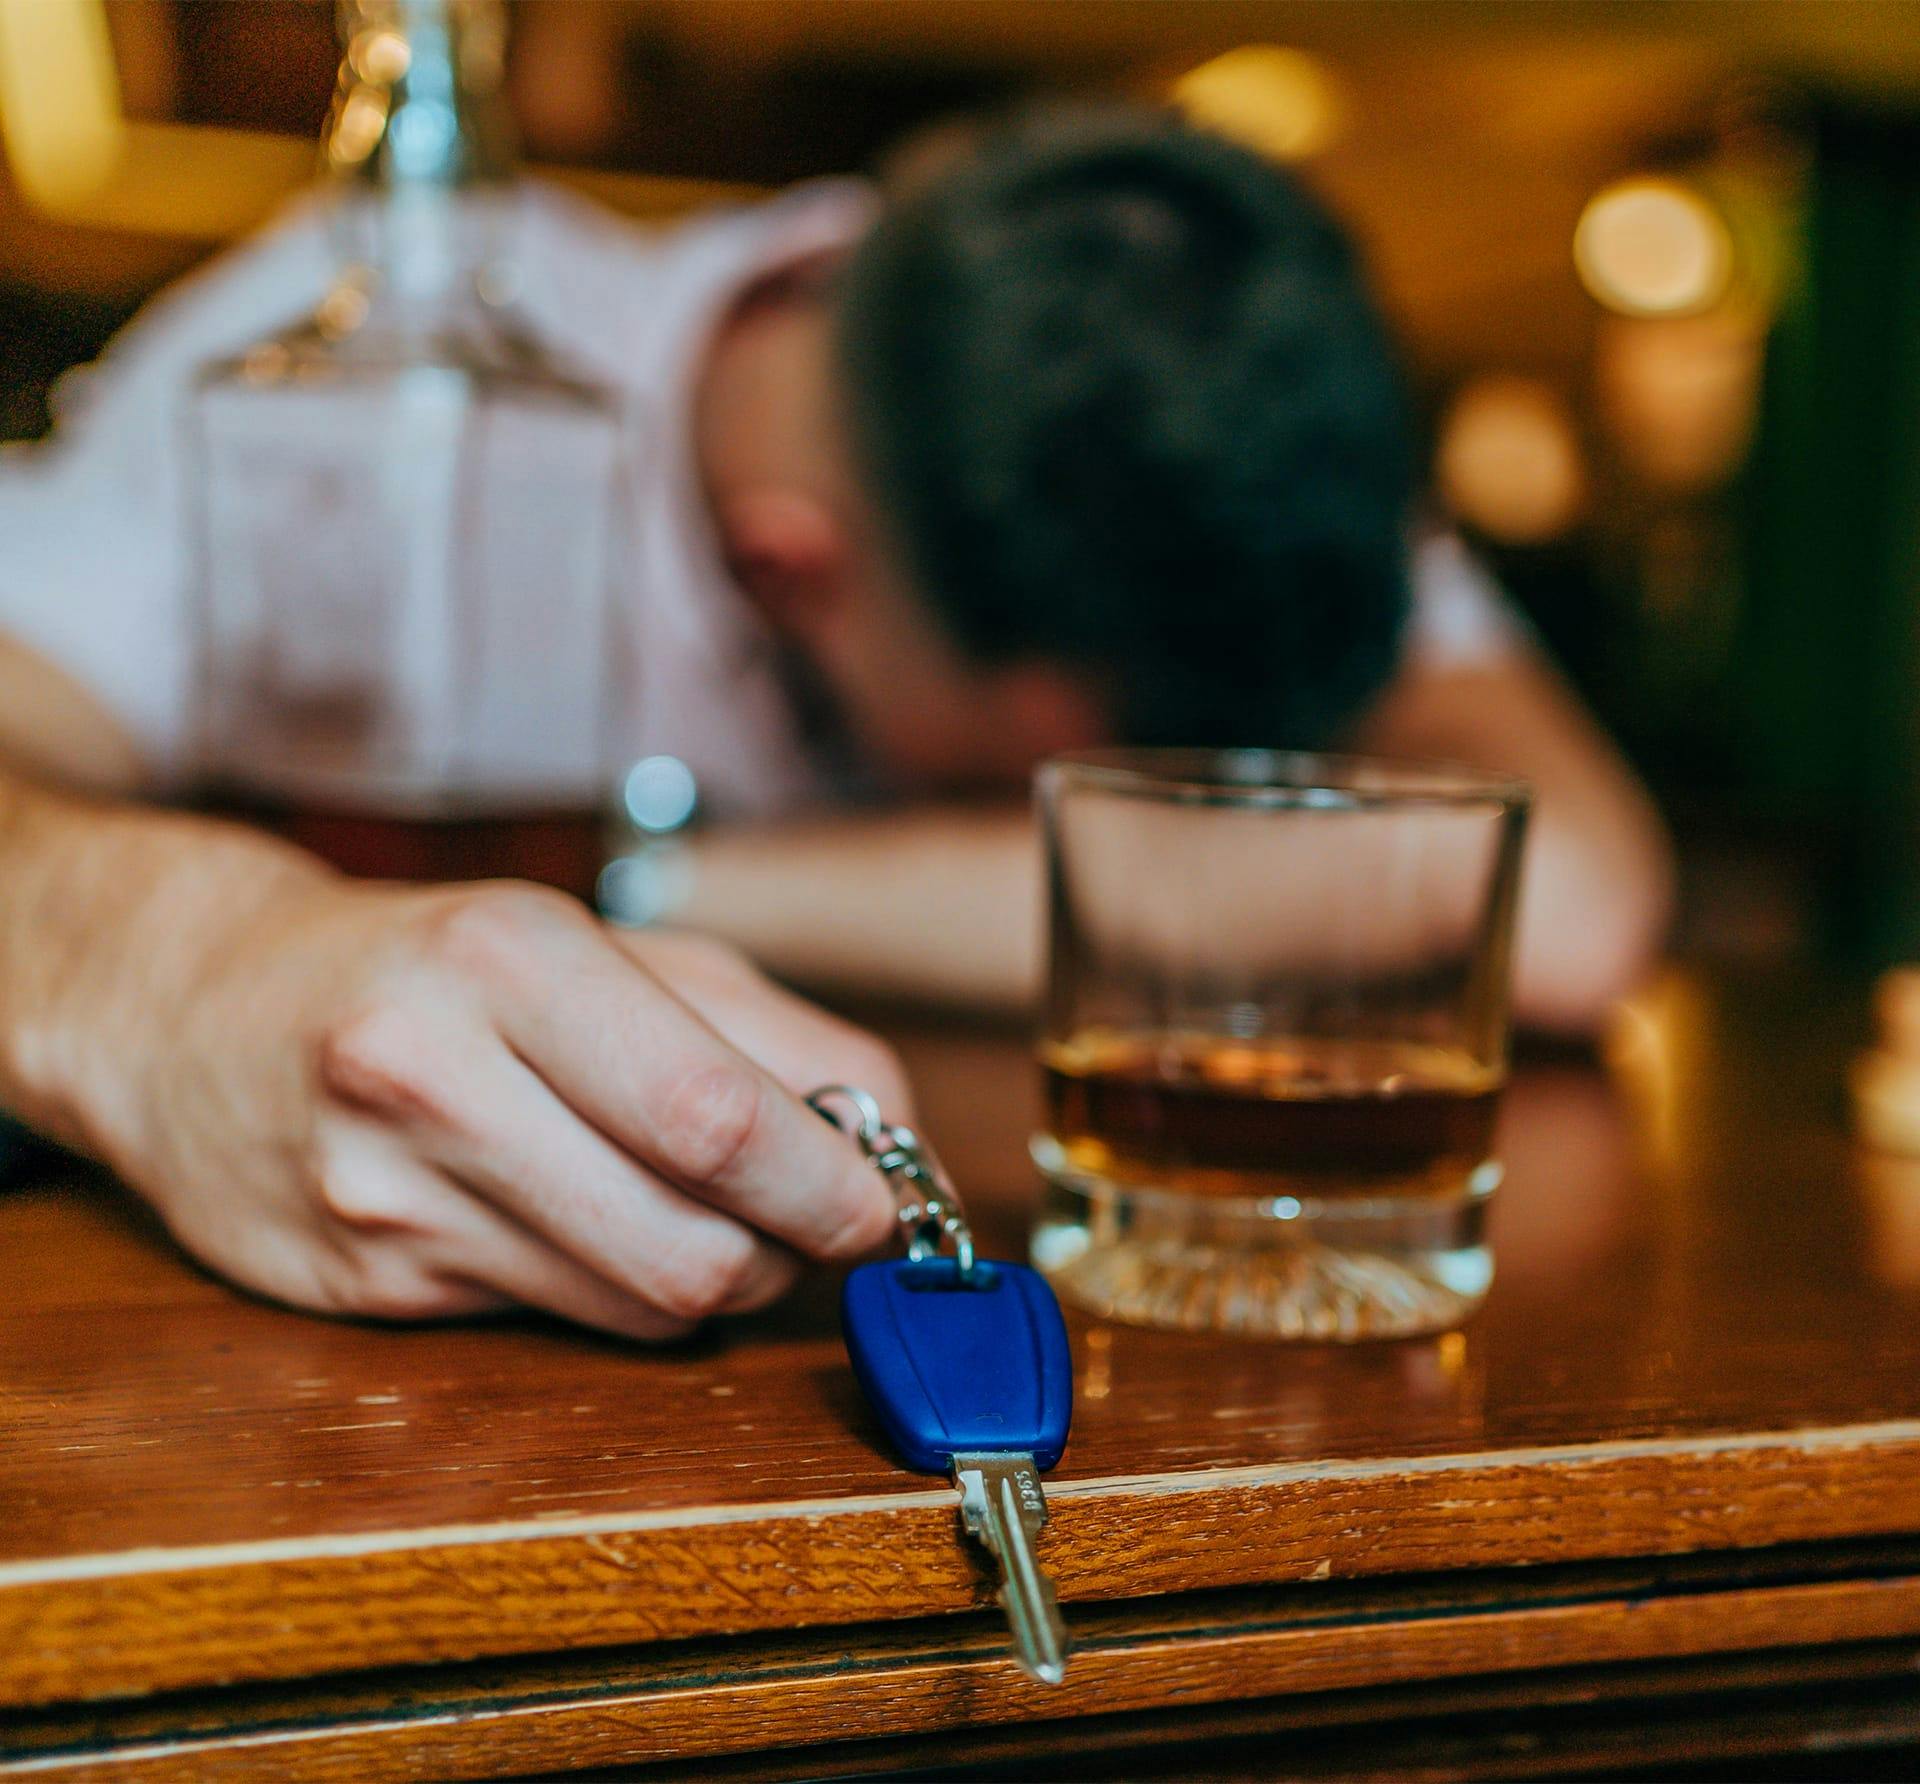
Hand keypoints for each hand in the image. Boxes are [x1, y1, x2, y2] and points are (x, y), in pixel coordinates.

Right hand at [77, 874, 907, 1338]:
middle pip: (694, 1244)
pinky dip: (626, 1293)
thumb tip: (898, 1134)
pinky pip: (565, 1323)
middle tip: (819, 1218)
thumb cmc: (440, 965)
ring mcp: (388, 1196)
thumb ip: (769, 1033)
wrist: (197, 1009)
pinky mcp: (367, 1288)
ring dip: (723, 1277)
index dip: (830, 1182)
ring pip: (642, 1305)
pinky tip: (601, 1228)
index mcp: (511, 956)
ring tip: (715, 1215)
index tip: (885, 1199)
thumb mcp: (609, 948)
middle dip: (794, 1249)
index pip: (715, 1118)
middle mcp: (433, 1075)